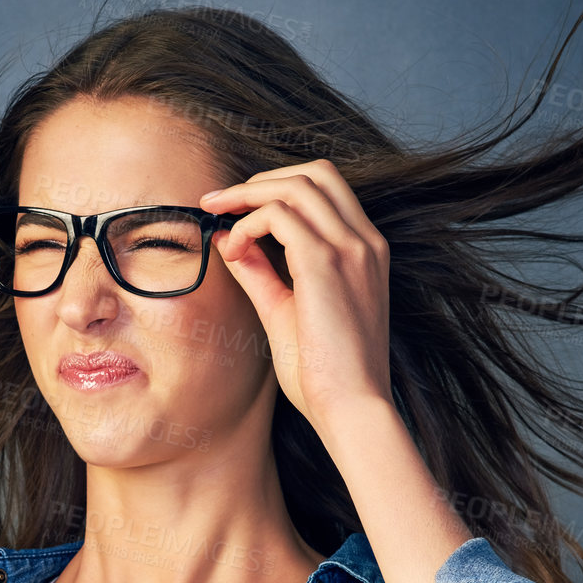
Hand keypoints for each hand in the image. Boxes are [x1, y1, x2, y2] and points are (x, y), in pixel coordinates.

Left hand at [197, 159, 392, 434]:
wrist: (352, 409)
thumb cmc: (324, 373)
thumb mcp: (286, 311)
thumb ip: (261, 272)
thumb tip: (229, 241)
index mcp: (365, 252)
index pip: (326, 189)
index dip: (276, 186)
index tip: (235, 207)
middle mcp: (365, 242)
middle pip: (314, 173)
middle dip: (260, 179)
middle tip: (218, 201)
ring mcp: (351, 249)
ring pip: (296, 185)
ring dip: (248, 194)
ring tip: (217, 214)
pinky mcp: (327, 264)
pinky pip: (280, 216)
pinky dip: (249, 223)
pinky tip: (233, 249)